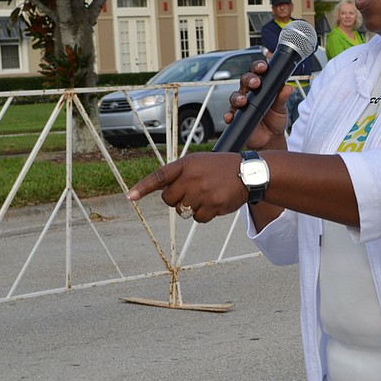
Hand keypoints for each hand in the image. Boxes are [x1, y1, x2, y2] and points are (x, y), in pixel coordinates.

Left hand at [127, 152, 243, 221]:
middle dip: (176, 200)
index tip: (130, 197)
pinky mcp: (213, 205)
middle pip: (169, 200)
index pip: (159, 176)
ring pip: (183, 210)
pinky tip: (214, 203)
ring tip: (206, 196)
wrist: (249, 172)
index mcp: (186, 164)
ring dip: (192, 208)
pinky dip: (204, 215)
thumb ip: (180, 174)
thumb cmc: (221, 168)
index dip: (143, 187)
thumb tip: (162, 191)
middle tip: (190, 194)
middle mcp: (192, 177)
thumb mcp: (199, 162)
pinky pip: (198, 218)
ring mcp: (202, 192)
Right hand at [225, 60, 293, 150]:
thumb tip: (288, 88)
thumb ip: (282, 98)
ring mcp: (241, 105)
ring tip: (243, 100)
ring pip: (235, 96)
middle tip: (255, 83)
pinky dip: (229, 115)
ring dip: (238, 97)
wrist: (271, 138)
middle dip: (249, 80)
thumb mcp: (281, 108)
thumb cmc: (275, 119)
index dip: (258, 67)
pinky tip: (231, 116)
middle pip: (244, 81)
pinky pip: (230, 115)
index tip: (263, 67)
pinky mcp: (236, 118)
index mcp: (260, 87)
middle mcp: (248, 93)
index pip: (257, 72)